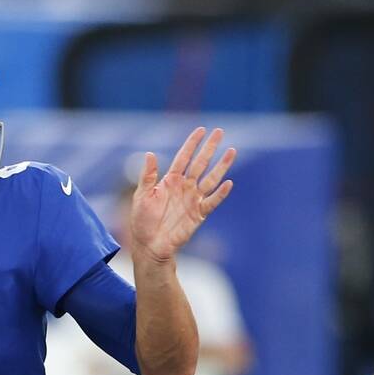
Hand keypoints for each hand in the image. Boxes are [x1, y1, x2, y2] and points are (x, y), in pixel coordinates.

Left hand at [130, 127, 235, 265]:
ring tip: (232, 151)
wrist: (149, 245)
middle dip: (209, 148)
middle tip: (220, 132)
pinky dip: (220, 193)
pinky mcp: (199, 214)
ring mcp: (193, 199)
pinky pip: (212, 201)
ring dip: (221, 166)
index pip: (183, 158)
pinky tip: (228, 183)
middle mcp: (184, 187)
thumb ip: (148, 176)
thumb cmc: (142, 220)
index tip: (201, 130)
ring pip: (210, 179)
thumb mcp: (142, 196)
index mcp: (170, 181)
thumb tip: (149, 153)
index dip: (192, 144)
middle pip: (200, 164)